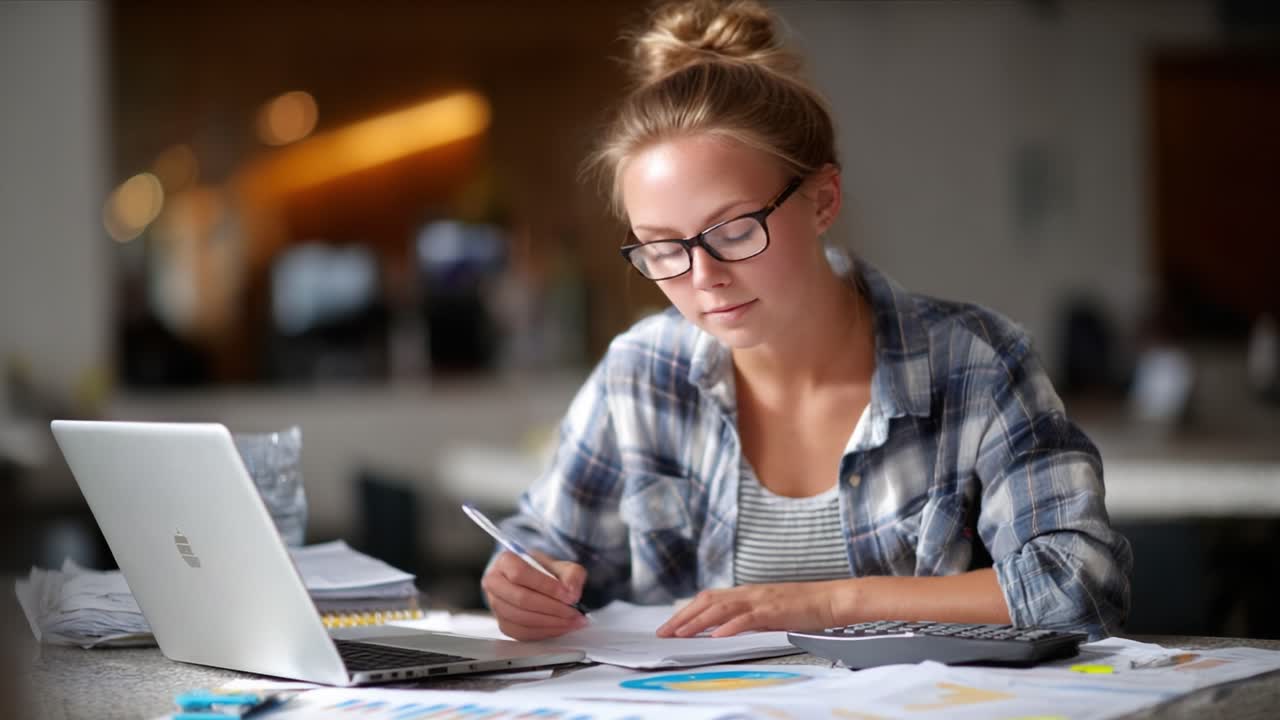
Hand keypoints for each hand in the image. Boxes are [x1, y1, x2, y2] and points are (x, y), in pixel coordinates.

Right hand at [481, 550, 588, 640]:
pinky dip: (545, 632)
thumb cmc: (546, 572)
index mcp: (505, 561)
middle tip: (574, 611)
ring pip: (521, 619)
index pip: (520, 574)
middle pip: (521, 599)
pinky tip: (561, 627)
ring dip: (551, 622)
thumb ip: (571, 574)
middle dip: (552, 608)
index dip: (546, 586)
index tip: (568, 595)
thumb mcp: (563, 565)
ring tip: (572, 621)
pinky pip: (522, 633)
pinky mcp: (503, 624)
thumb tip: (572, 592)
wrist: (538, 582)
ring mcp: (496, 605)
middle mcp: (494, 582)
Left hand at [656, 581, 844, 637]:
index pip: (707, 599)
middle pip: (707, 601)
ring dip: (698, 622)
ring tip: (682, 634)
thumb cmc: (801, 608)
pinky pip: (748, 618)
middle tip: (664, 633)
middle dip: (682, 617)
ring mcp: (760, 600)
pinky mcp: (774, 610)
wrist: (830, 600)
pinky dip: (730, 627)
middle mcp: (748, 593)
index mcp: (745, 592)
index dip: (686, 611)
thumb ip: (745, 615)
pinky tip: (717, 636)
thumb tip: (721, 629)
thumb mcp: (767, 610)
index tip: (668, 626)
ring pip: (721, 609)